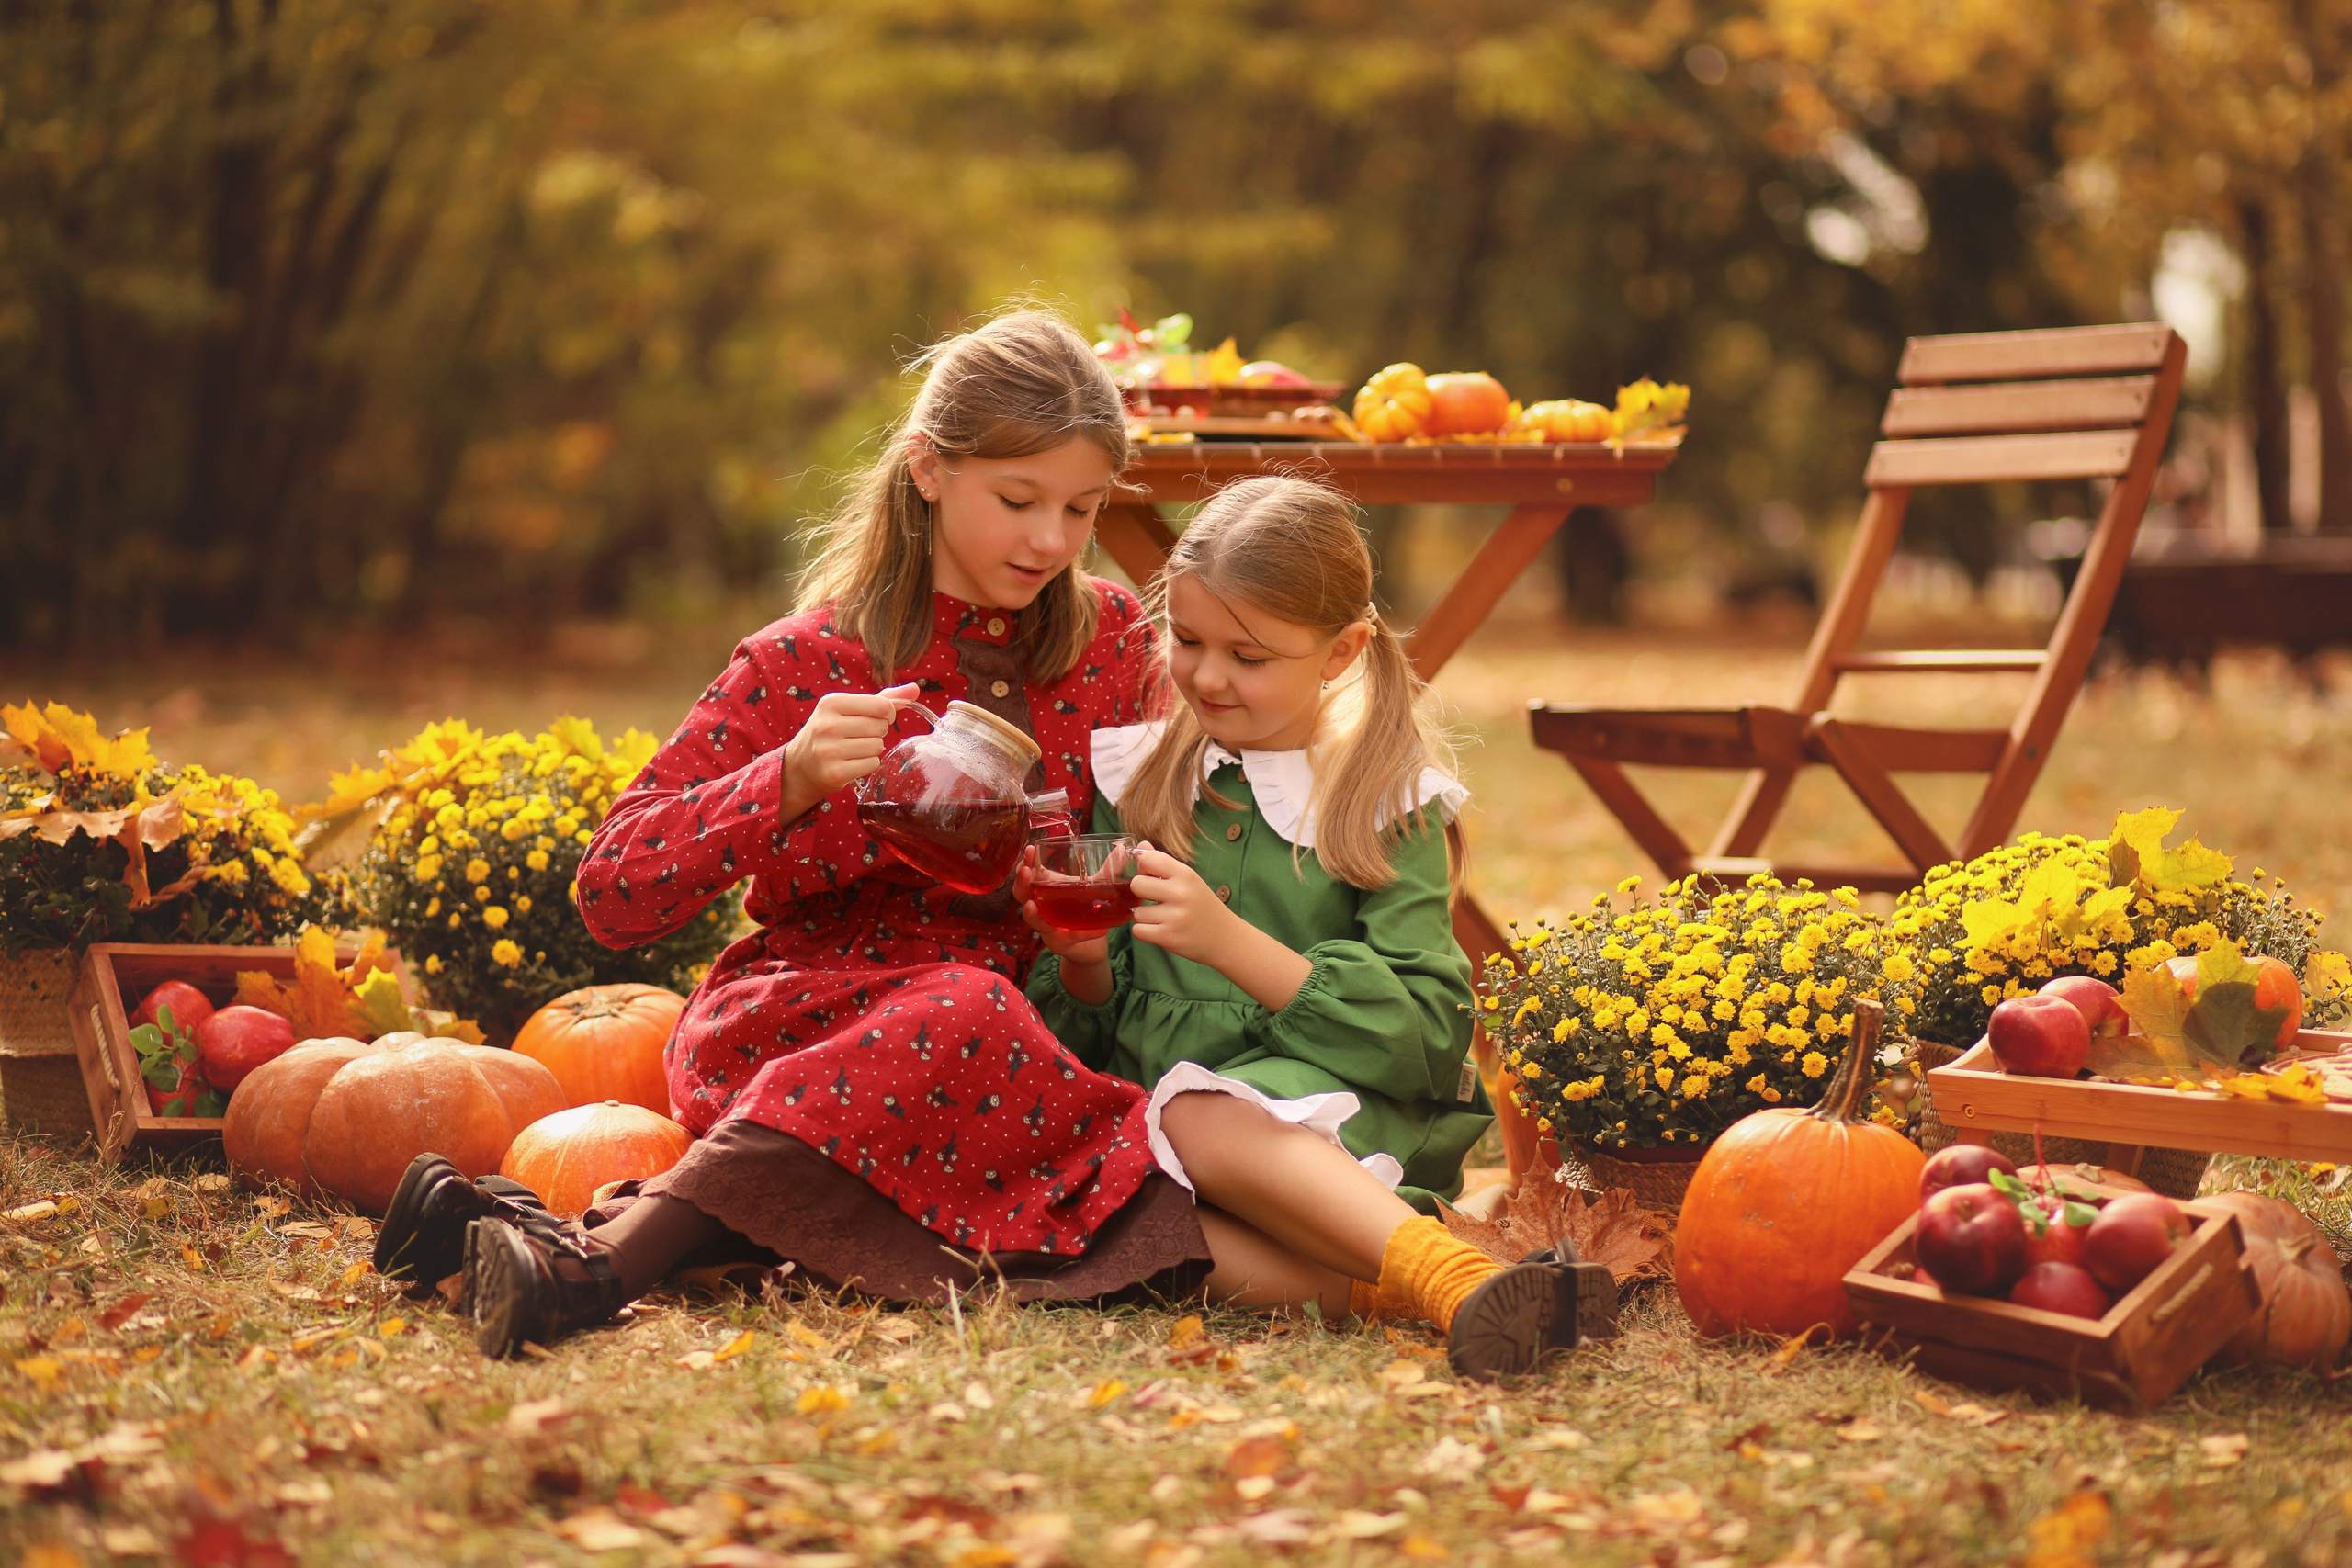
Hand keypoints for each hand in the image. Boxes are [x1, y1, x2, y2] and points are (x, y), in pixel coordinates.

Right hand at [781, 682, 917, 818]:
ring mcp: (828, 750)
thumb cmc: (832, 730)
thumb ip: (884, 698)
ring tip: (853, 749)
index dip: (887, 713)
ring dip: (872, 749)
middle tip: (858, 736)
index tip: (876, 718)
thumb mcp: (850, 708)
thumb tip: (915, 688)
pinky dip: (867, 764)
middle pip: (881, 727)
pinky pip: (872, 765)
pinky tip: (851, 762)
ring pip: (878, 747)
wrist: (801, 764)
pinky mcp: (834, 773)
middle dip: (877, 732)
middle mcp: (827, 725)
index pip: (882, 706)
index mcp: (831, 702)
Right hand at [1015, 850, 1115, 1002]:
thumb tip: (1122, 851)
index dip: (1025, 862)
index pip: (1028, 873)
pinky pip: (1068, 938)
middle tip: (1025, 872)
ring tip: (1031, 906)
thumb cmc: (1085, 909)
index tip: (1029, 849)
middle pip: (1021, 895)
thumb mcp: (1095, 887)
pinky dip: (1083, 934)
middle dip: (1021, 883)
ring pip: (1034, 921)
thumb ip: (1107, 871)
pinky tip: (1099, 930)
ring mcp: (1047, 927)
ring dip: (1032, 914)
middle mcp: (1041, 907)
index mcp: (1046, 888)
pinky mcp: (1059, 944)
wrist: (1092, 943)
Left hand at [1131, 844, 1314, 1012]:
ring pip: (1137, 912)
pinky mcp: (1168, 937)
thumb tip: (1140, 846)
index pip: (1148, 859)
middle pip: (1137, 884)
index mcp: (1186, 875)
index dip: (1144, 868)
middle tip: (1156, 900)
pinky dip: (1145, 931)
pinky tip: (1160, 929)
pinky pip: (1138, 930)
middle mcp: (1180, 893)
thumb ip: (1163, 863)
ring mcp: (1174, 917)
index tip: (1152, 877)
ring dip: (1145, 917)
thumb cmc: (1203, 905)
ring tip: (1163, 918)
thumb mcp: (1188, 880)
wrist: (1225, 938)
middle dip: (1142, 893)